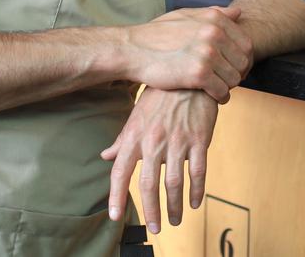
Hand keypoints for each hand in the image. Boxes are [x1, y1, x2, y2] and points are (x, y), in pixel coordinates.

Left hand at [101, 88, 218, 233]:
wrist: (189, 77)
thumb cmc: (160, 96)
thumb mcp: (137, 115)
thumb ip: (122, 139)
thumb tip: (106, 156)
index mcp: (135, 136)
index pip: (120, 171)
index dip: (116, 195)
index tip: (115, 215)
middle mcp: (154, 141)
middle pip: (148, 184)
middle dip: (151, 210)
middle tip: (155, 228)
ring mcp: (177, 141)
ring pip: (174, 182)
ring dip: (174, 206)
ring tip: (174, 220)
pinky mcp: (199, 139)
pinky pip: (198, 171)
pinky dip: (196, 191)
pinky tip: (194, 202)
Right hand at [122, 7, 253, 103]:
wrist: (132, 50)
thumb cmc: (157, 34)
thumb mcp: (185, 16)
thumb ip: (214, 14)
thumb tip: (238, 13)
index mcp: (214, 19)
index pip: (246, 43)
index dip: (243, 59)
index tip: (233, 67)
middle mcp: (214, 34)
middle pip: (243, 62)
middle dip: (237, 73)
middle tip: (225, 80)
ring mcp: (207, 54)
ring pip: (234, 78)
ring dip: (228, 86)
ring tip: (217, 87)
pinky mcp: (198, 74)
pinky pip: (222, 91)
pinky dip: (220, 97)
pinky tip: (212, 96)